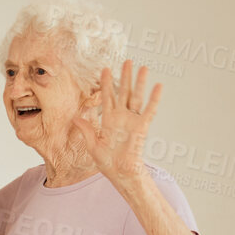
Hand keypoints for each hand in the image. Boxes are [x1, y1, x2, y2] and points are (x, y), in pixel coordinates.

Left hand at [72, 61, 159, 185]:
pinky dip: (154, 99)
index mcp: (108, 120)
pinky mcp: (142, 127)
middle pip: (123, 92)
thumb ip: (86, 130)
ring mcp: (132, 120)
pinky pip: (149, 110)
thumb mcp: (92, 145)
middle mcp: (121, 117)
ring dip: (139, 83)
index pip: (107, 97)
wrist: (119, 173)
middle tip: (127, 61)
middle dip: (124, 77)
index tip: (104, 69)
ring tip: (142, 67)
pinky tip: (158, 86)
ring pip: (136, 97)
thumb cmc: (107, 162)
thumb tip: (76, 117)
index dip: (105, 83)